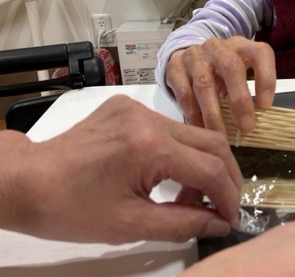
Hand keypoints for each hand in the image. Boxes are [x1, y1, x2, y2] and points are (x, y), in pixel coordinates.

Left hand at [1, 95, 243, 243]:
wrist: (26, 181)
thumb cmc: (70, 209)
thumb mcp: (130, 225)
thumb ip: (183, 223)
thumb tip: (219, 223)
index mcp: (150, 147)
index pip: (210, 169)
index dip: (228, 197)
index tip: (231, 219)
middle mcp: (149, 118)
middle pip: (211, 143)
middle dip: (226, 177)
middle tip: (225, 205)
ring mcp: (137, 108)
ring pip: (192, 134)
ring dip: (203, 165)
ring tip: (194, 197)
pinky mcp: (127, 106)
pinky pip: (169, 128)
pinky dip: (180, 152)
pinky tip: (169, 175)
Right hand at [166, 36, 275, 133]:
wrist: (189, 56)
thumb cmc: (222, 71)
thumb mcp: (241, 74)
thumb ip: (250, 92)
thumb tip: (254, 124)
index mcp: (242, 46)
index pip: (260, 53)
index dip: (266, 78)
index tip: (265, 105)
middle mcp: (219, 47)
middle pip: (231, 67)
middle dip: (240, 100)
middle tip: (246, 127)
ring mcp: (195, 56)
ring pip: (205, 83)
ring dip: (214, 113)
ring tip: (220, 135)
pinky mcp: (175, 67)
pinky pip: (184, 93)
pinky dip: (193, 114)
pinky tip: (200, 129)